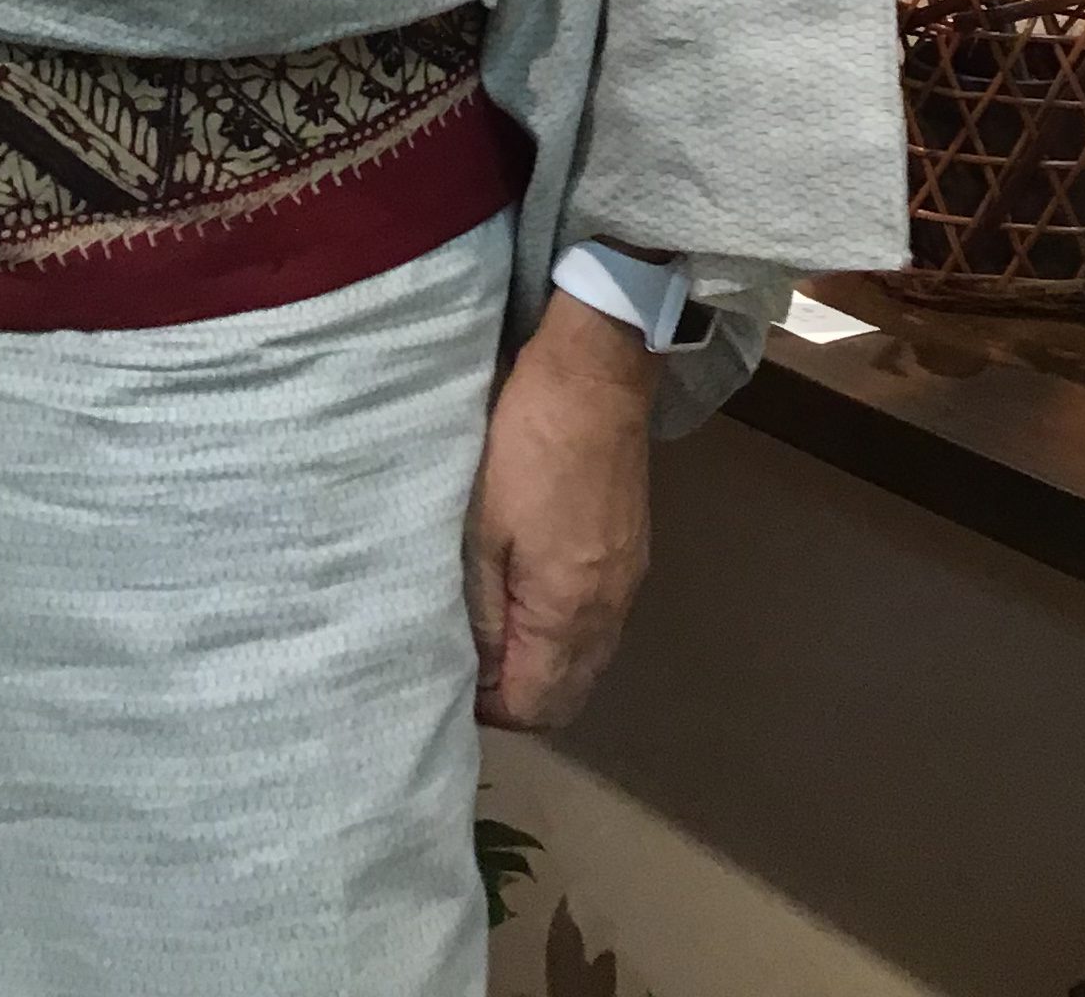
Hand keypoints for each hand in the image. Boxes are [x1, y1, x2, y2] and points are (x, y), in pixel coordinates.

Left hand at [464, 289, 655, 731]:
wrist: (595, 375)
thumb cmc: (526, 446)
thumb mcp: (482, 529)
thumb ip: (484, 611)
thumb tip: (478, 673)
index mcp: (568, 611)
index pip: (535, 705)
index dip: (490, 709)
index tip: (452, 685)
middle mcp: (608, 610)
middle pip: (569, 694)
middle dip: (520, 697)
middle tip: (470, 668)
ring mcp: (627, 580)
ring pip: (589, 659)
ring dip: (546, 665)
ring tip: (496, 633)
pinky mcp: (632, 549)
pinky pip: (602, 622)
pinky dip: (568, 633)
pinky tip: (534, 599)